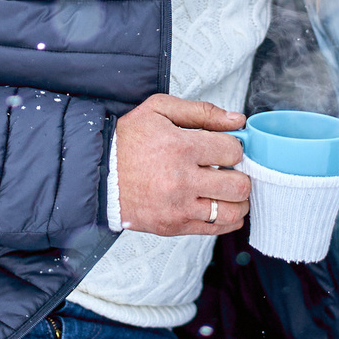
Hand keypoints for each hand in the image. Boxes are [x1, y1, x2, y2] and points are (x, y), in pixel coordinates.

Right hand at [114, 94, 248, 235]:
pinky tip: (219, 205)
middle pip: (239, 185)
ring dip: (238, 201)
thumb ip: (202, 111)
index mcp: (180, 148)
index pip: (233, 151)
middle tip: (231, 170)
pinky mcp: (173, 226)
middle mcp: (182, 180)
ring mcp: (178, 207)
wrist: (96, 173)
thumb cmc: (128, 139)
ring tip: (227, 190)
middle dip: (242, 175)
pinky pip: (215, 229)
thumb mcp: (159, 110)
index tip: (225, 149)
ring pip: (232, 212)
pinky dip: (226, 219)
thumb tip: (238, 120)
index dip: (234, 148)